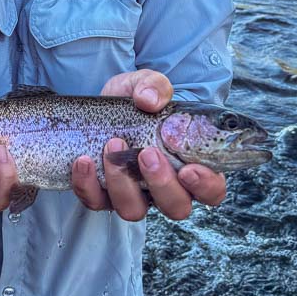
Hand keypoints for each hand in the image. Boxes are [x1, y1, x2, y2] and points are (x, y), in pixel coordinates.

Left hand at [70, 68, 226, 220]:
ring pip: (134, 210)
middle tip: (147, 153)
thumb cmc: (137, 99)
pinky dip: (87, 184)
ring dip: (122, 182)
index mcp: (190, 165)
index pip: (212, 190)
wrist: (104, 104)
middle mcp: (166, 187)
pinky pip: (96, 201)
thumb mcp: (147, 84)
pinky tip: (84, 160)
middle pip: (176, 207)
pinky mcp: (102, 195)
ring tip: (113, 144)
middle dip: (162, 184)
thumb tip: (149, 99)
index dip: (205, 186)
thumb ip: (155, 86)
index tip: (189, 169)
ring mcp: (134, 195)